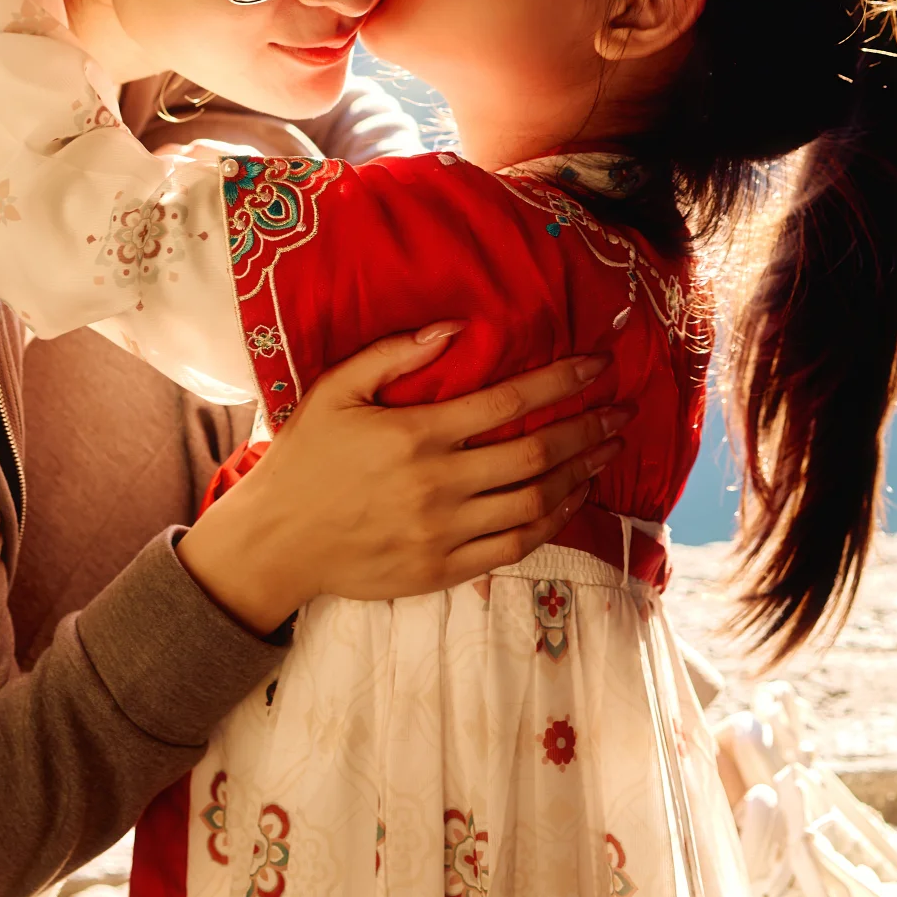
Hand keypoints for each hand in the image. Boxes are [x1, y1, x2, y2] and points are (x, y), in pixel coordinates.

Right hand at [176, 325, 631, 635]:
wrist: (276, 542)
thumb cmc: (305, 458)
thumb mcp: (336, 390)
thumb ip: (394, 354)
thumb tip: (454, 327)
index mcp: (416, 435)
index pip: (507, 404)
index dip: (560, 382)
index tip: (597, 364)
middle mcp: (438, 485)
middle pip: (535, 456)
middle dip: (586, 430)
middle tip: (621, 412)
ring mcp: (444, 532)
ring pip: (534, 505)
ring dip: (579, 477)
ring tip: (606, 453)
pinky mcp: (443, 569)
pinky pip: (513, 546)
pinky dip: (550, 522)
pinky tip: (568, 501)